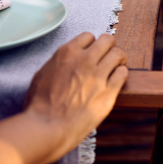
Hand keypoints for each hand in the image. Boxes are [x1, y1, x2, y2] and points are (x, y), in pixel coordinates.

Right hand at [23, 33, 127, 161]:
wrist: (47, 127)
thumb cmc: (39, 105)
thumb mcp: (42, 74)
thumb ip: (58, 62)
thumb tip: (67, 61)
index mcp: (67, 53)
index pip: (88, 36)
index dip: (90, 44)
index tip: (91, 51)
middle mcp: (85, 60)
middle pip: (107, 40)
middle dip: (108, 46)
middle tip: (108, 55)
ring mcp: (98, 75)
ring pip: (118, 54)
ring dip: (118, 59)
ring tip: (117, 65)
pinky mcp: (108, 92)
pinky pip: (123, 73)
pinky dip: (121, 73)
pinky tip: (117, 78)